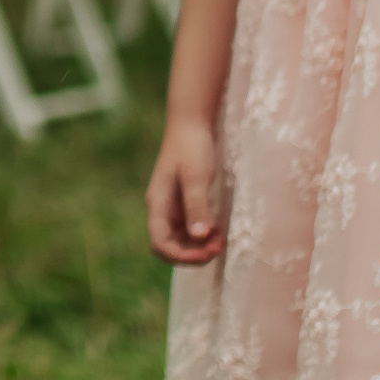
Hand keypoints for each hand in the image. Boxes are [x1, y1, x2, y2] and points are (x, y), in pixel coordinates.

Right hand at [146, 112, 225, 263]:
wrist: (191, 124)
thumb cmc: (191, 147)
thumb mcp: (196, 176)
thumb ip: (196, 206)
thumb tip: (199, 236)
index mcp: (157, 204)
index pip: (160, 244)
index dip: (182, 256)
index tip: (207, 253)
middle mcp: (161, 210)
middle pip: (169, 247)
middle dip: (192, 254)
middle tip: (218, 248)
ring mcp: (171, 208)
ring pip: (180, 240)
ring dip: (199, 247)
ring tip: (222, 241)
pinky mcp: (183, 203)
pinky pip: (190, 229)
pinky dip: (203, 236)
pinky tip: (218, 232)